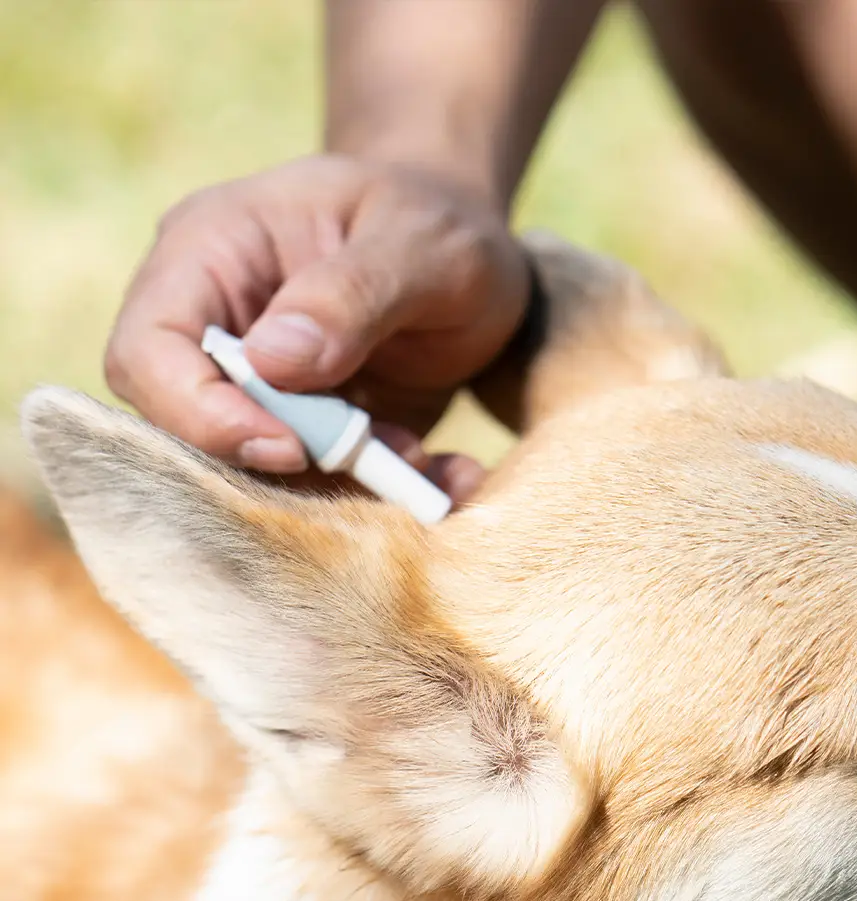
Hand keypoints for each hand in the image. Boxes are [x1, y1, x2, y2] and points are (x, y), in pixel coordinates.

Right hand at [104, 154, 528, 502]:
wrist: (480, 252)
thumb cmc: (440, 222)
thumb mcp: (419, 244)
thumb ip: (350, 294)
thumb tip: (271, 362)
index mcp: (211, 252)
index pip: (148, 352)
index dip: (200, 414)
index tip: (290, 446)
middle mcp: (218, 326)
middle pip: (187, 427)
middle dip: (281, 463)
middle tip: (374, 461)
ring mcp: (261, 388)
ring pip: (259, 472)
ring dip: (343, 487)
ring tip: (425, 460)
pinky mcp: (310, 432)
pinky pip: (323, 485)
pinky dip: (384, 493)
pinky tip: (448, 473)